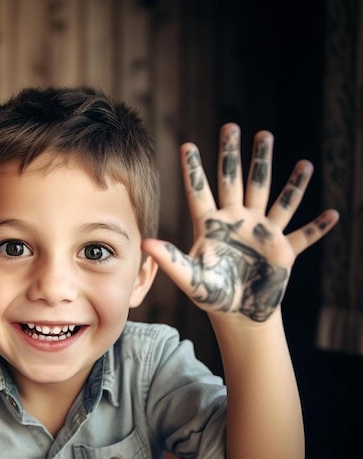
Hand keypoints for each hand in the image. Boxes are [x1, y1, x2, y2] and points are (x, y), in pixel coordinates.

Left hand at [142, 123, 338, 321]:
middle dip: (235, 154)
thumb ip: (169, 259)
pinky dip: (317, 228)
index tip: (186, 144)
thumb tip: (145, 243)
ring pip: (272, 196)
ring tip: (295, 158)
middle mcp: (236, 221)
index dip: (193, 169)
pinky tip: (333, 214)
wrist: (237, 313)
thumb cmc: (211, 295)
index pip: (199, 191)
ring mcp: (261, 232)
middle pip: (236, 181)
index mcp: (211, 225)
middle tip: (233, 127)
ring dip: (282, 177)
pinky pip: (303, 235)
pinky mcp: (282, 249)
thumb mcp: (189, 277)